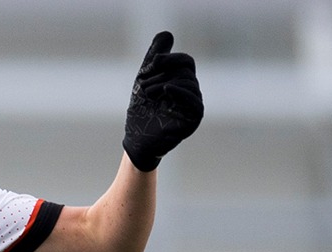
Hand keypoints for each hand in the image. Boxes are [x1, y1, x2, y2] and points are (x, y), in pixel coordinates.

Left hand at [122, 31, 202, 172]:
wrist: (136, 138)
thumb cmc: (142, 110)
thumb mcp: (146, 78)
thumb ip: (155, 57)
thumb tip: (167, 33)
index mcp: (183, 81)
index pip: (186, 61)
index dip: (169, 59)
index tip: (152, 65)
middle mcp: (192, 92)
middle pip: (185, 71)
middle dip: (162, 74)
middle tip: (144, 87)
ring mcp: (194, 106)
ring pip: (188, 83)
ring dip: (164, 84)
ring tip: (148, 95)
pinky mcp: (193, 120)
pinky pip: (195, 102)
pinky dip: (181, 92)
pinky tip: (167, 90)